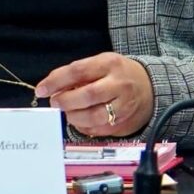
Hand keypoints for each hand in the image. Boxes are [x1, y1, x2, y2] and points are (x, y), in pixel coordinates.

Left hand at [36, 54, 152, 137]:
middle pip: (88, 95)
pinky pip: (101, 130)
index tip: (41, 89)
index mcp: (109, 65)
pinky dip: (85, 127)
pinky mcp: (126, 124)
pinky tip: (80, 121)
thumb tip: (52, 87)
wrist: (151, 87)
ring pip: (95, 116)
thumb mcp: (100, 63)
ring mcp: (125, 107)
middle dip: (66, 101)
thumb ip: (78, 73)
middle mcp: (119, 86)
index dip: (56, 81)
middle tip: (55, 102)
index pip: (78, 71)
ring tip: (67, 112)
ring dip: (74, 116)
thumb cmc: (118, 73)